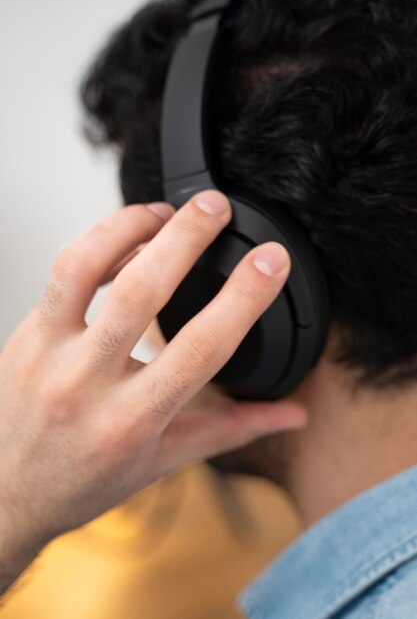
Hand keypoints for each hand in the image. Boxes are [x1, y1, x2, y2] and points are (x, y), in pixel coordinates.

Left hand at [0, 191, 306, 589]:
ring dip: (127, 226)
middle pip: (139, 293)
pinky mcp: (25, 332)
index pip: (201, 349)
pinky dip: (98, 246)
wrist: (8, 492)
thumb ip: (232, 429)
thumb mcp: (165, 460)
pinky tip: (125, 240)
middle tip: (217, 206)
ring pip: (82, 267)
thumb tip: (291, 413)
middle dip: (185, 238)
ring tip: (164, 211)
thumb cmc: (86, 480)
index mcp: (132, 422)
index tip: (271, 263)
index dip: (243, 299)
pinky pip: (61, 274)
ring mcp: (46, 354)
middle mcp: (84, 385)